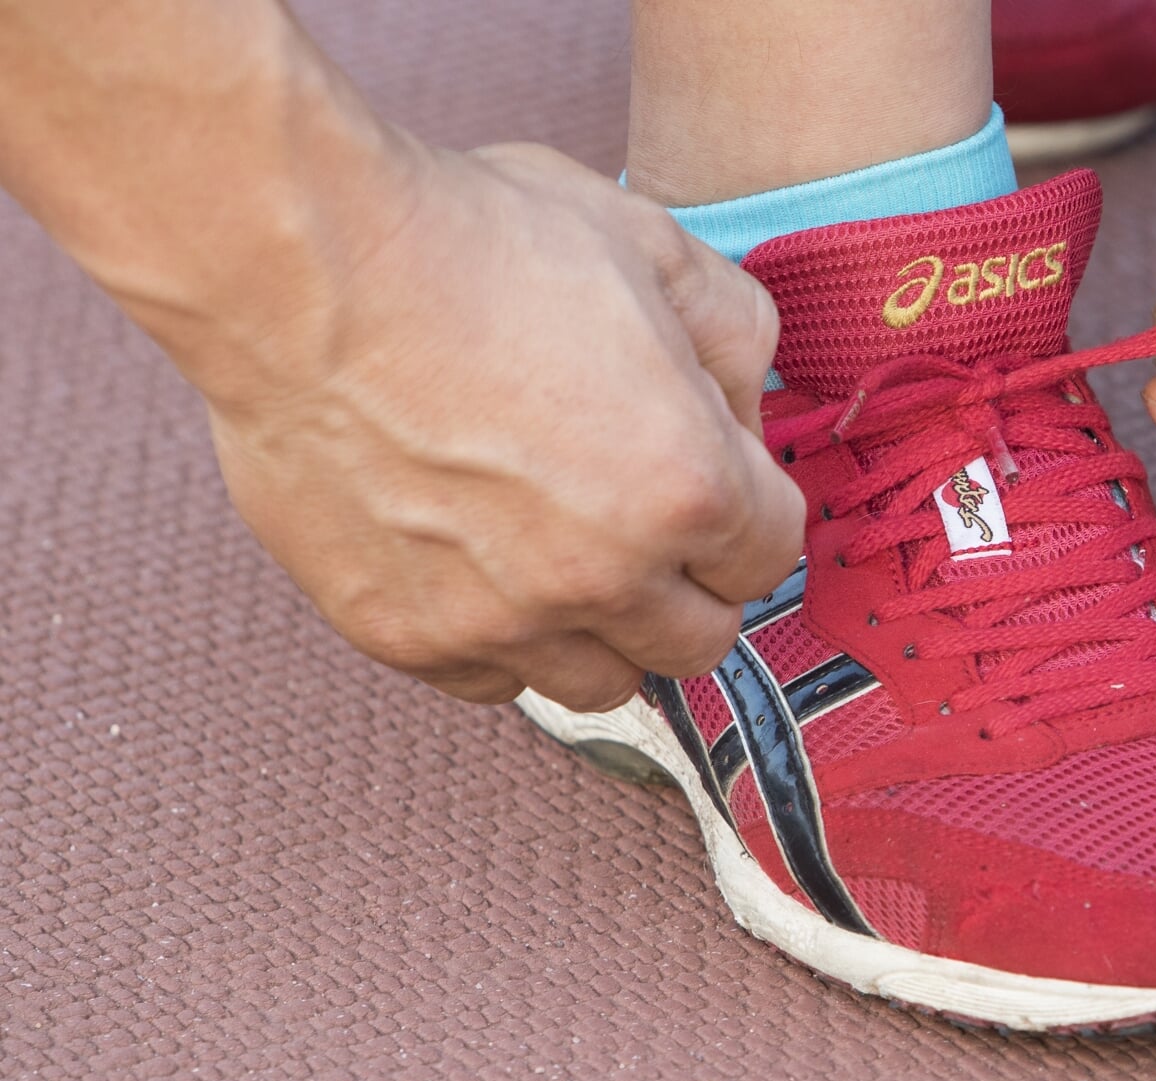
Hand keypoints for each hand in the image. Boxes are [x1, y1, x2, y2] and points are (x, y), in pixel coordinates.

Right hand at [198, 142, 799, 709]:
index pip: (773, 556)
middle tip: (648, 517)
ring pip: (603, 682)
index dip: (750, 505)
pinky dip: (505, 639)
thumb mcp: (654, 246)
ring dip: (606, 629)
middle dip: (694, 581)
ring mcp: (500, 619)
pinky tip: (485, 565)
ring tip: (568, 553)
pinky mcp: (405, 635)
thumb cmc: (477, 242)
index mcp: (687, 488)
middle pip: (701, 640)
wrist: (302, 268)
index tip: (710, 470)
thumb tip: (745, 413)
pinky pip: (491, 681)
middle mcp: (604, 578)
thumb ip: (736, 340)